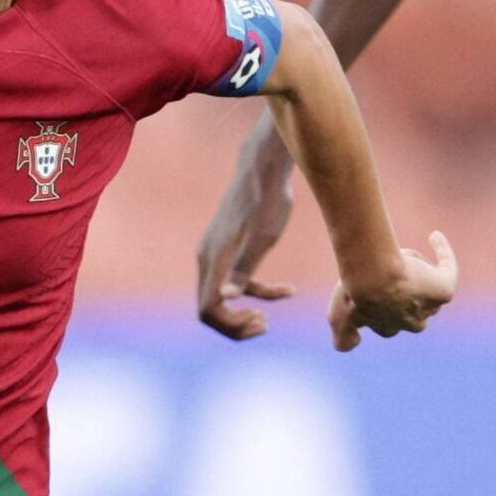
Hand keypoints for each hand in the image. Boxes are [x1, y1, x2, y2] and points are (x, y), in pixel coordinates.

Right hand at [196, 118, 295, 339]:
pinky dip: (255, 290)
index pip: (208, 310)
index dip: (231, 327)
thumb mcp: (263, 237)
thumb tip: (226, 297)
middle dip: (235, 323)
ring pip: (220, 296)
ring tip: (269, 318)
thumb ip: (244, 269)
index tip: (262, 322)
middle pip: (209, 308)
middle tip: (265, 325)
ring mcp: (214, 251)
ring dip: (243, 310)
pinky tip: (288, 290)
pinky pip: (232, 278)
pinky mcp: (225, 245)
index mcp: (215, 259)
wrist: (264, 169)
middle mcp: (207, 257)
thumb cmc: (267, 201)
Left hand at [328, 231, 457, 351]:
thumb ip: (342, 334)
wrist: (372, 275)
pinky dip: (444, 253)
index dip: (383, 305)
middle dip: (408, 293)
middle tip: (396, 269)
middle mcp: (412, 323)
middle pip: (416, 309)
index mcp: (388, 328)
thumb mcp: (339, 316)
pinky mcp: (444, 291)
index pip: (390, 322)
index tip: (375, 285)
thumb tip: (347, 348)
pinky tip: (434, 237)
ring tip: (403, 254)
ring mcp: (430, 307)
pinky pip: (448, 269)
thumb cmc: (354, 291)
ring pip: (428, 289)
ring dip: (418, 269)